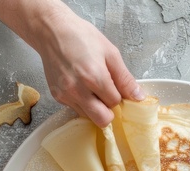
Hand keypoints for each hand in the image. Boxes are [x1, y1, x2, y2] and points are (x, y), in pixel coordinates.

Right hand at [35, 9, 144, 127]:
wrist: (51, 31)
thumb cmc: (82, 37)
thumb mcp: (110, 53)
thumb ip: (125, 79)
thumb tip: (138, 97)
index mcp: (94, 77)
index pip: (115, 102)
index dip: (117, 95)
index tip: (113, 85)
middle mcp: (78, 90)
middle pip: (102, 120)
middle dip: (108, 111)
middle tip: (106, 95)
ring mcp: (66, 95)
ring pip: (89, 117)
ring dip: (95, 108)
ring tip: (91, 88)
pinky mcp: (57, 97)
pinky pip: (76, 109)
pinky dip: (82, 102)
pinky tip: (80, 86)